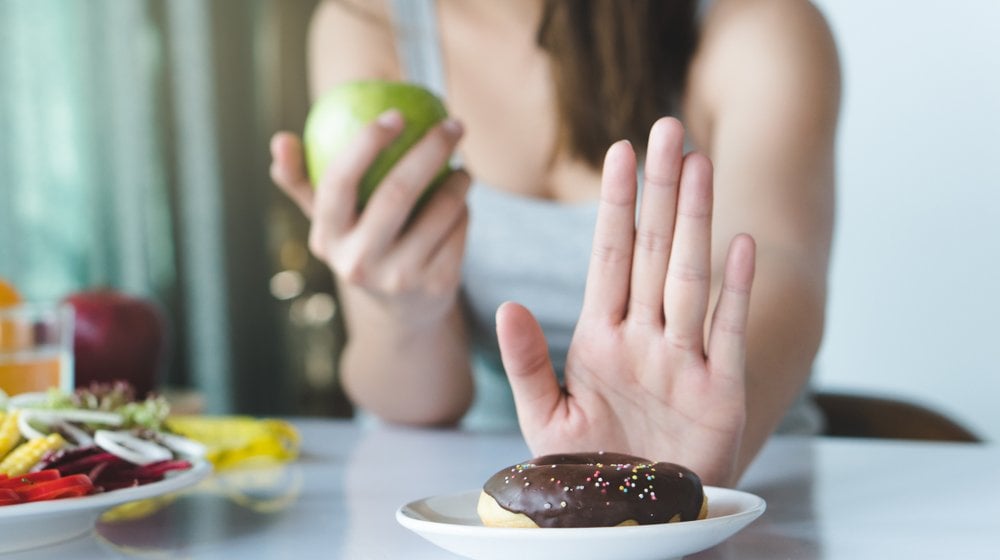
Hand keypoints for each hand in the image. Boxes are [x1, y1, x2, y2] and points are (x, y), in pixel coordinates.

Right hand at [269, 111, 470, 323]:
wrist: (402, 312)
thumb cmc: (361, 245)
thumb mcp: (330, 222)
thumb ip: (302, 181)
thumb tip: (280, 140)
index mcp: (327, 238)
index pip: (338, 182)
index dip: (366, 143)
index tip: (395, 115)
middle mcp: (359, 262)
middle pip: (397, 192)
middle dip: (430, 150)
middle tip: (452, 125)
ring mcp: (399, 278)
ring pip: (439, 210)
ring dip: (458, 180)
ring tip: (460, 168)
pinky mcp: (436, 285)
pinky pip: (459, 229)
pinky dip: (464, 209)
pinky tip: (462, 202)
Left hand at [496, 117, 755, 485]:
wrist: (635, 520)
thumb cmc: (591, 468)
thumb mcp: (546, 417)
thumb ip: (527, 361)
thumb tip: (506, 304)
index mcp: (601, 339)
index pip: (609, 257)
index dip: (614, 205)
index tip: (618, 153)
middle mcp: (646, 339)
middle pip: (652, 251)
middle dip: (659, 191)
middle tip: (667, 129)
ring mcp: (684, 362)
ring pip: (689, 277)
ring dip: (695, 222)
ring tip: (700, 165)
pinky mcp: (719, 393)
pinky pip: (728, 334)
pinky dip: (735, 292)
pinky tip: (741, 245)